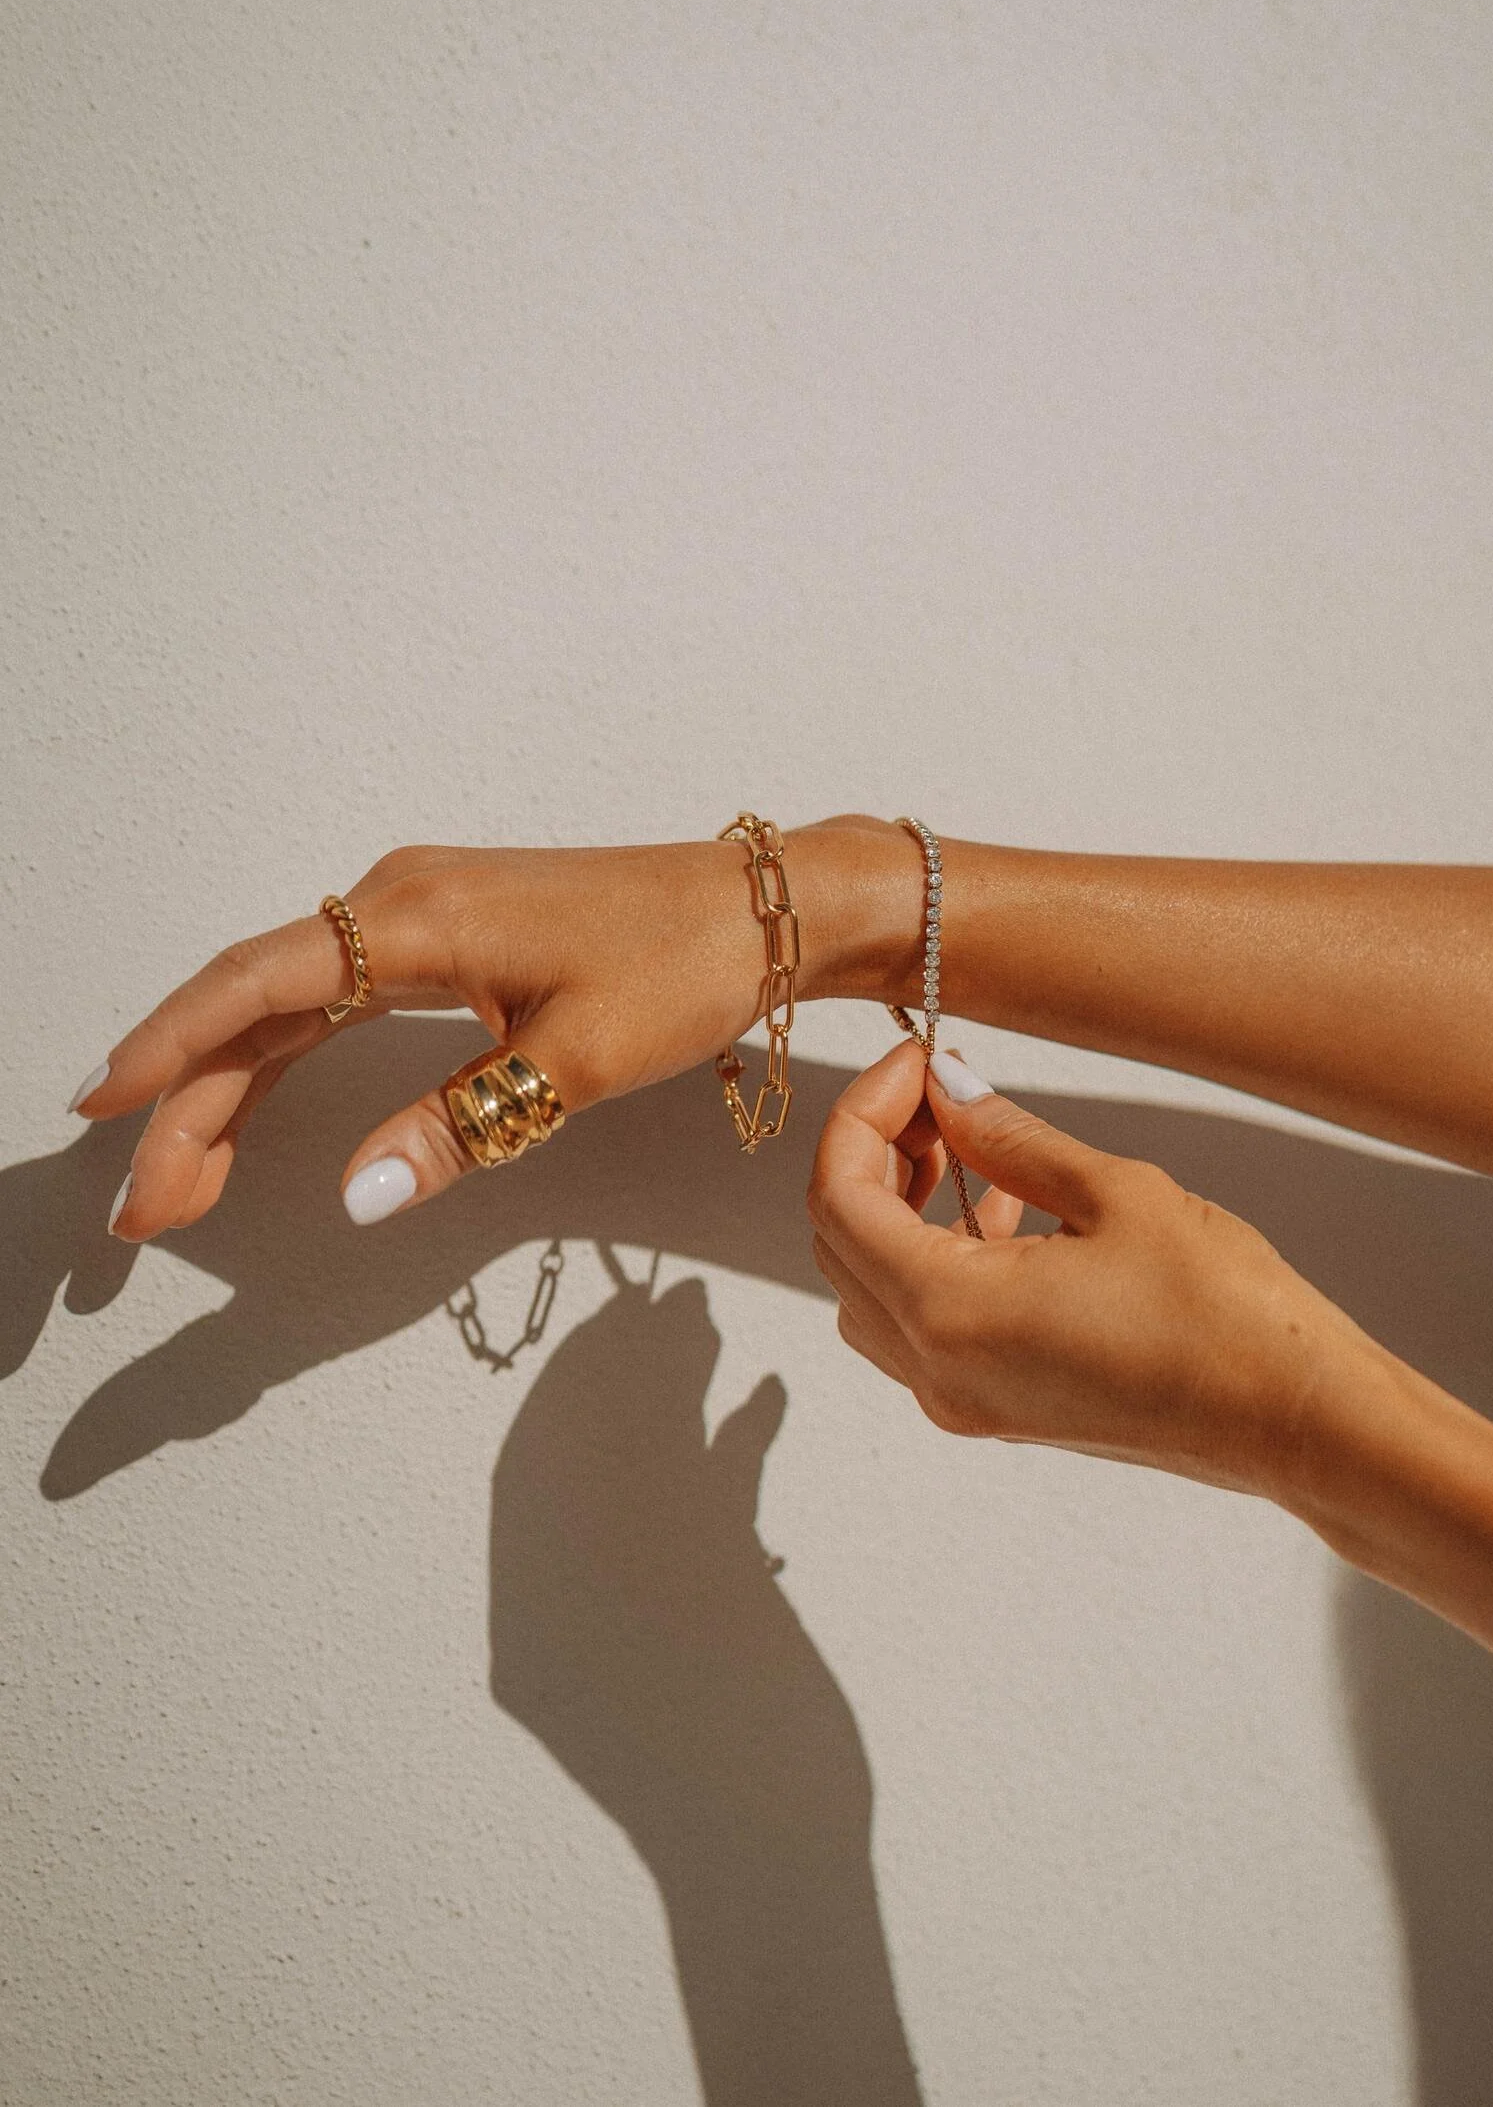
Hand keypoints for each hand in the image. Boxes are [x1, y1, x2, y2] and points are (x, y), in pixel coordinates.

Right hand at [74, 817, 905, 1241]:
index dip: (172, 1048)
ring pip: (288, 1005)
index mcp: (417, 917)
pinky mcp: (449, 937)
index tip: (106, 1108)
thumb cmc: (683, 966)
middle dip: (191, 1106)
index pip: (256, 986)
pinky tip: (255, 1102)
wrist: (765, 910)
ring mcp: (421, 913)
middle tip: (147, 1211)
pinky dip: (287, 1054)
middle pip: (256, 1006)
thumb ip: (458, 1123)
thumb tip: (358, 1191)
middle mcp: (401, 901)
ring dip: (230, 1088)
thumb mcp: (574, 1061)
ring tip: (184, 1183)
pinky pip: (335, 996)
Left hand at [807, 1040, 1383, 1506]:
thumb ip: (1009, 1137)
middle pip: (840, 1244)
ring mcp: (962, 1401)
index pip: (839, 1196)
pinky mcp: (998, 1409)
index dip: (863, 1112)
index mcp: (948, 1314)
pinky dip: (932, 1258)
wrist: (1296, 1419)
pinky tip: (1002, 1212)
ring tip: (969, 1144)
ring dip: (897, 1207)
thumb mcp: (1114, 1193)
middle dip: (871, 1154)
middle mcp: (936, 1370)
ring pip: (871, 1290)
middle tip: (936, 1092)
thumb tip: (946, 1090)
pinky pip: (922, 1327)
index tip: (916, 1059)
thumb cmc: (1223, 1311)